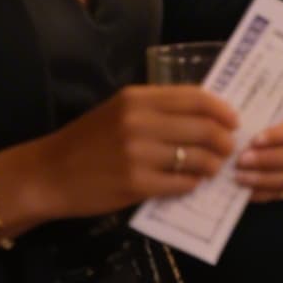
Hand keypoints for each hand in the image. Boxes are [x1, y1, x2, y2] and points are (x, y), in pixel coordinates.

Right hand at [11, 85, 239, 221]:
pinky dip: (193, 184)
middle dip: (225, 140)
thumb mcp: (120, 110)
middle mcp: (139, 122)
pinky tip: (191, 184)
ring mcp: (138, 154)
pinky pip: (181, 184)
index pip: (196, 98)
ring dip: (212, 165)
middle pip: (204, 128)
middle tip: (229, 149)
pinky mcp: (135, 184)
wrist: (48, 174)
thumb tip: (205, 114)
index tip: (234, 120)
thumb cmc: (87, 141)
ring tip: (213, 168)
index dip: (222, 109)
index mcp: (137, 98)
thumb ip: (157, 109)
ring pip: (197, 158)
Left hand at [232, 106, 282, 202]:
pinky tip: (242, 187)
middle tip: (242, 159)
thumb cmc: (234, 120)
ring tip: (238, 175)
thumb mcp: (239, 109)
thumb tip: (239, 117)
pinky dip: (261, 192)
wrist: (222, 144)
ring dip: (265, 177)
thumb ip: (244, 112)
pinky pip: (280, 193)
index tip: (256, 140)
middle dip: (272, 158)